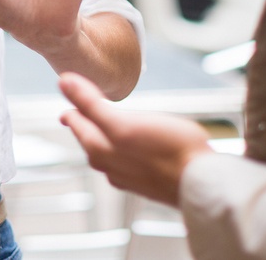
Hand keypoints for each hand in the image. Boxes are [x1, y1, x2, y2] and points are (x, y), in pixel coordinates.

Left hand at [59, 72, 212, 206]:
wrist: (203, 183)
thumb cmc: (168, 150)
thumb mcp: (124, 123)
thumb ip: (91, 104)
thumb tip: (62, 82)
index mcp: (98, 150)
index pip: (76, 120)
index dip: (72, 99)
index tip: (66, 83)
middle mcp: (108, 165)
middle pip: (88, 137)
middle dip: (83, 119)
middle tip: (78, 103)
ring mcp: (126, 175)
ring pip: (105, 150)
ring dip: (100, 133)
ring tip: (100, 120)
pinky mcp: (145, 180)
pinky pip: (123, 159)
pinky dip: (119, 146)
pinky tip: (128, 144)